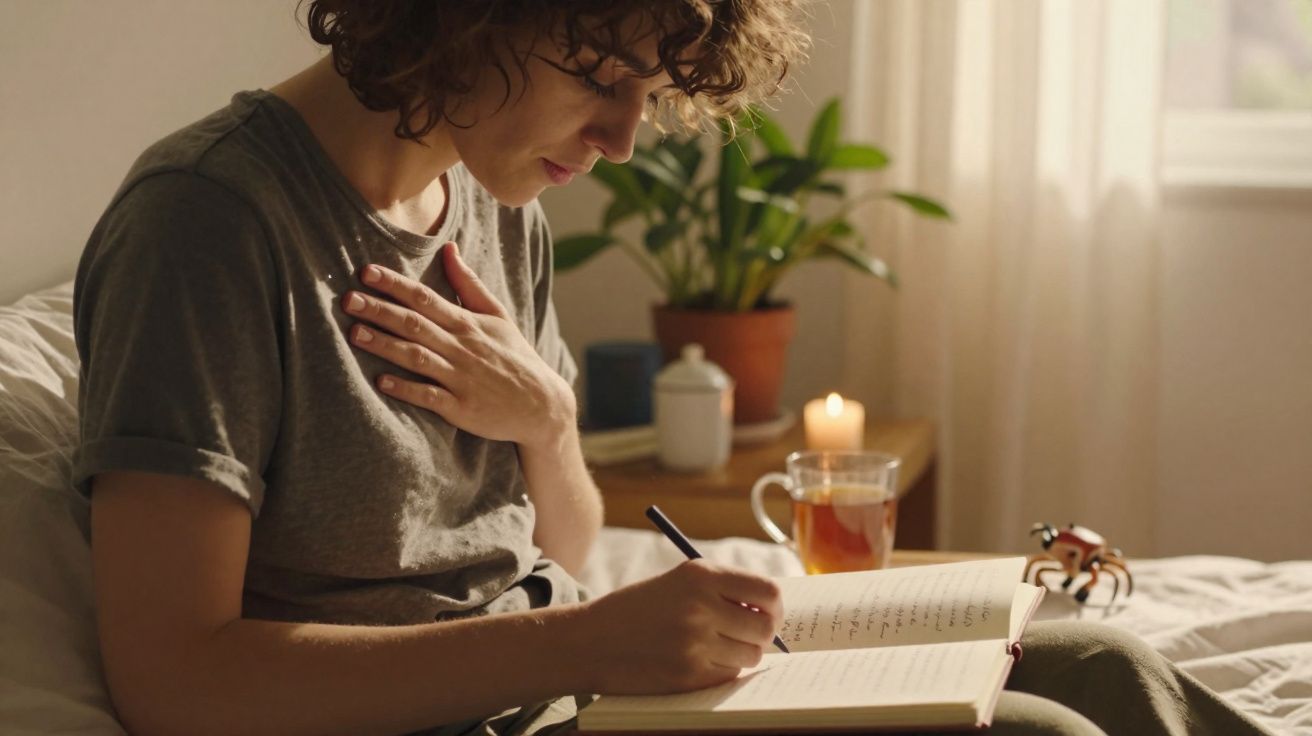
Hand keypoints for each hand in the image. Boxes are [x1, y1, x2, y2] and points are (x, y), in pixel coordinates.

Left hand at [341, 242, 574, 446]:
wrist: (543, 405)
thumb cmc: (515, 357)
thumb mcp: (498, 316)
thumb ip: (469, 284)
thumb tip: (448, 248)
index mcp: (468, 324)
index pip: (426, 298)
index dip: (395, 285)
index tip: (366, 272)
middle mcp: (462, 348)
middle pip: (416, 324)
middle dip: (380, 310)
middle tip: (347, 300)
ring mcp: (461, 379)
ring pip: (418, 357)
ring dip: (385, 345)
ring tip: (354, 333)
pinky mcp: (461, 408)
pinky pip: (429, 397)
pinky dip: (406, 389)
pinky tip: (381, 381)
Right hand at [573, 559, 784, 694]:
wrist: (590, 640)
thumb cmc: (639, 610)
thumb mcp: (679, 582)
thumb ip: (724, 589)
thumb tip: (773, 610)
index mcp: (700, 574)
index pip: (768, 590)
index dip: (775, 606)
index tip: (768, 612)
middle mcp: (700, 605)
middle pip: (766, 627)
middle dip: (763, 634)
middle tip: (749, 635)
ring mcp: (694, 642)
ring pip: (751, 655)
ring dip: (741, 654)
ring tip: (715, 647)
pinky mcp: (688, 674)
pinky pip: (729, 675)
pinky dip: (721, 670)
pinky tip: (697, 661)